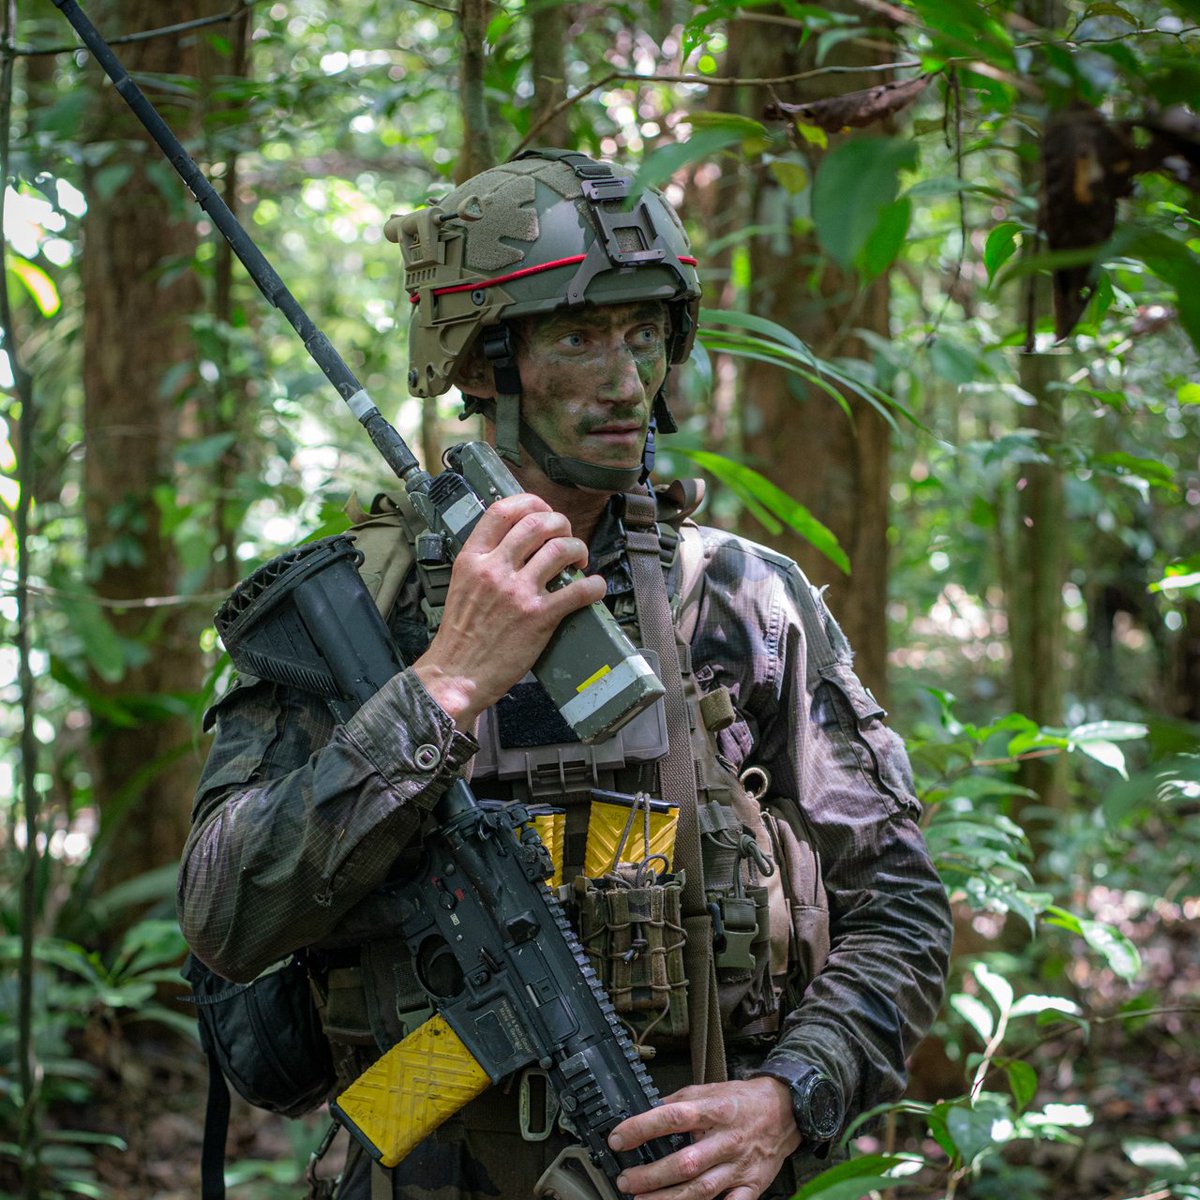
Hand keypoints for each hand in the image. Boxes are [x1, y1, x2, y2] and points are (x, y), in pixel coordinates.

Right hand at [412, 493, 606, 728]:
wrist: (456, 674)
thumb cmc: (460, 635)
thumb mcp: (461, 584)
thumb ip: (485, 560)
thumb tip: (515, 544)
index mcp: (473, 558)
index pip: (503, 510)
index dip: (531, 503)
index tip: (544, 511)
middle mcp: (495, 569)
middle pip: (538, 523)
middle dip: (561, 524)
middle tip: (566, 537)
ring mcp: (518, 592)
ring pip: (562, 549)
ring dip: (579, 550)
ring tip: (579, 561)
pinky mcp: (538, 617)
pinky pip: (579, 591)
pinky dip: (595, 586)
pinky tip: (595, 587)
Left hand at [607, 1078, 799, 1199]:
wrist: (784, 1110)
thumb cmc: (741, 1101)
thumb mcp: (708, 1090)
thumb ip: (679, 1102)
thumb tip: (646, 1111)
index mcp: (713, 1110)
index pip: (673, 1117)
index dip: (642, 1128)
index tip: (619, 1138)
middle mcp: (726, 1139)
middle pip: (685, 1162)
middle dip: (651, 1175)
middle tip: (626, 1180)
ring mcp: (739, 1165)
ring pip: (702, 1189)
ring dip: (669, 1199)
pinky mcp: (752, 1185)